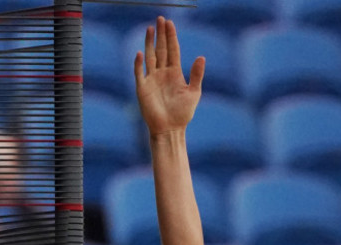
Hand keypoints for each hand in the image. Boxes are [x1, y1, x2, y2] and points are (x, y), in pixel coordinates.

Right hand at [134, 17, 204, 136]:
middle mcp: (162, 73)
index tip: (170, 23)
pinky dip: (139, 64)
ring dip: (149, 43)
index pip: (172, 50)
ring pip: (150, 56)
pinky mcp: (142, 88)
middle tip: (160, 19)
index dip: (171, 37)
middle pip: (161, 49)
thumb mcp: (193, 93)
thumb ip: (196, 75)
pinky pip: (139, 73)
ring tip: (150, 28)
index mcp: (174, 73)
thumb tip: (201, 57)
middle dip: (161, 35)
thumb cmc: (182, 114)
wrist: (170, 130)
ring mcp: (151, 79)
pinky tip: (140, 53)